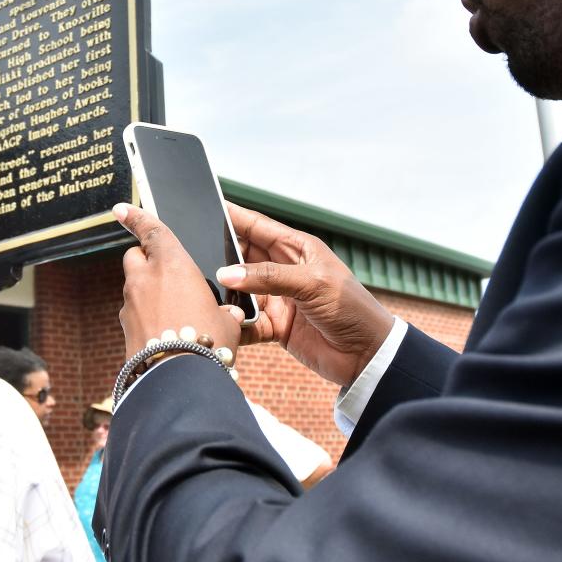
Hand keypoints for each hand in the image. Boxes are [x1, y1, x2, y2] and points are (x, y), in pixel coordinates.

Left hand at [114, 202, 242, 356]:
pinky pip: (134, 315)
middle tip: (168, 275)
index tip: (121, 209)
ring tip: (175, 314)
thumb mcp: (227, 323)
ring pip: (134, 288)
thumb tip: (228, 314)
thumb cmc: (206, 343)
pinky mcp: (125, 329)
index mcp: (172, 265)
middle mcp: (145, 280)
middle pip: (135, 257)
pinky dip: (145, 318)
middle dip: (147, 261)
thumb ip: (224, 311)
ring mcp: (130, 305)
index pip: (151, 230)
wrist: (178, 381)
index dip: (136, 217)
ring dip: (148, 294)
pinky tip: (165, 334)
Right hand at [220, 204, 393, 388]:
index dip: (231, 216)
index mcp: (296, 249)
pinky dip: (234, 322)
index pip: (256, 226)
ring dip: (225, 292)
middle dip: (220, 255)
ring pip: (238, 289)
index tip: (204, 205)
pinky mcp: (273, 326)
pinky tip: (224, 321)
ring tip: (204, 289)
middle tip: (193, 253)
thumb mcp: (312, 283)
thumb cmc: (351, 309)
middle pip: (241, 256)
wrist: (368, 356)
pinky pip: (245, 321)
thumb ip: (268, 277)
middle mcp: (283, 270)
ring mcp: (277, 298)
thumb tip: (226, 274)